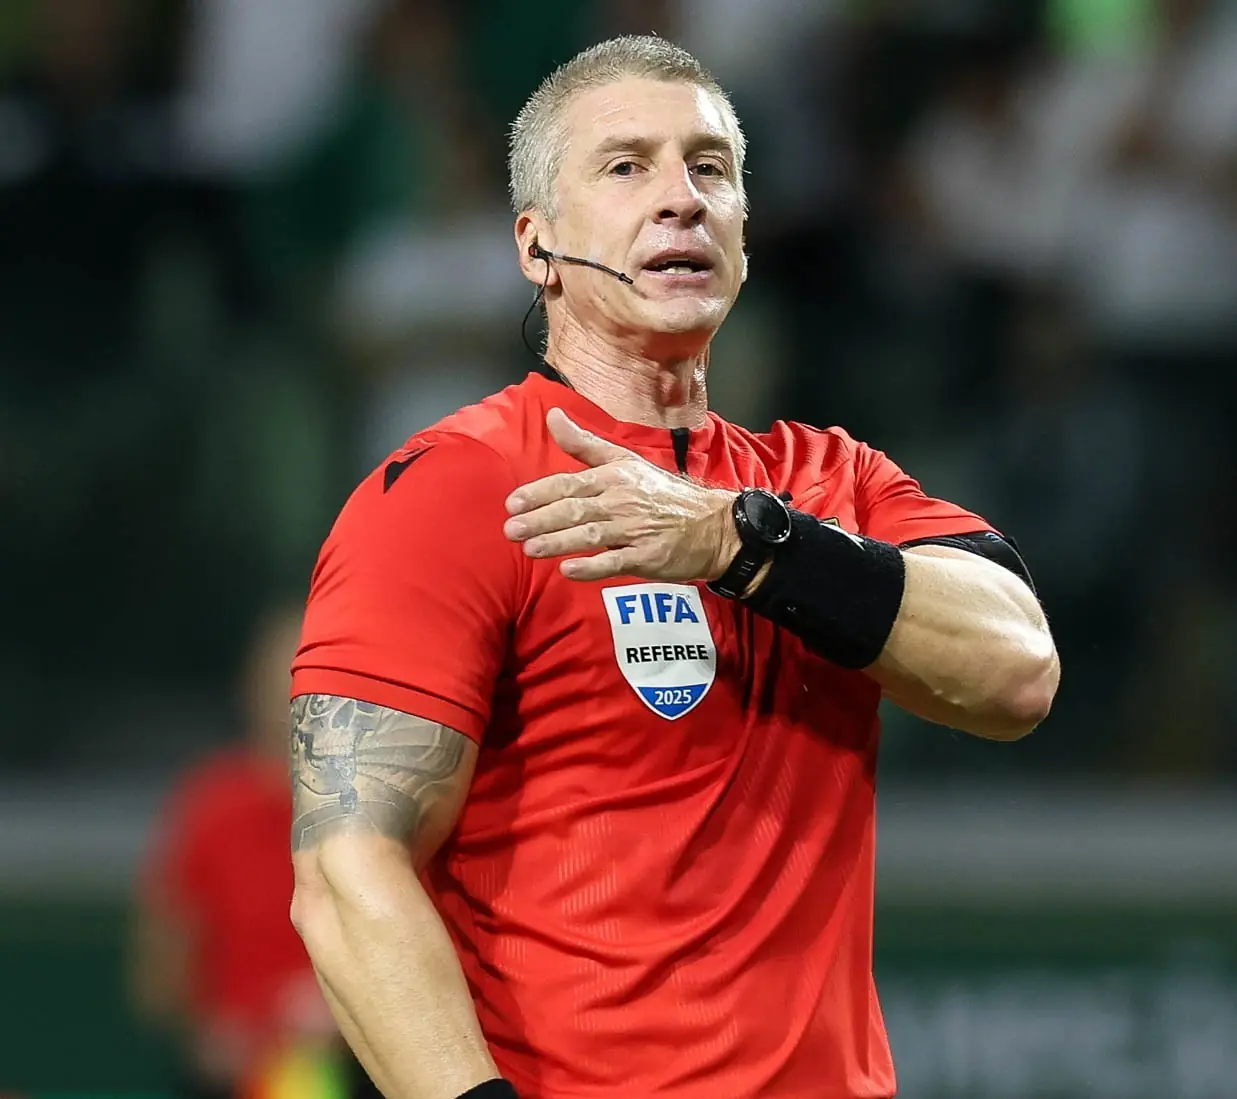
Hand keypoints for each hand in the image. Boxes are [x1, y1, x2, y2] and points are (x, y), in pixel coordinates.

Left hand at [504, 408, 740, 582]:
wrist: (711, 525)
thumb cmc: (662, 493)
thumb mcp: (626, 461)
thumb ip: (585, 443)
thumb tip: (552, 416)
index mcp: (615, 476)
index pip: (570, 483)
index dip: (540, 493)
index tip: (513, 503)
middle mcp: (622, 501)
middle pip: (575, 510)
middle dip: (541, 519)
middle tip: (511, 529)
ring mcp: (634, 530)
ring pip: (590, 535)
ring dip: (558, 542)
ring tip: (530, 550)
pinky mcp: (646, 557)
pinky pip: (615, 562)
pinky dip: (591, 567)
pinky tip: (568, 570)